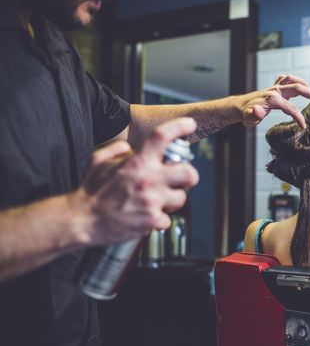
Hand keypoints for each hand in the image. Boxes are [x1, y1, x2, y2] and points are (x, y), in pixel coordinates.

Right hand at [76, 118, 199, 245]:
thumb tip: (130, 148)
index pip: (162, 137)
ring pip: (181, 198)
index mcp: (137, 162)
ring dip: (172, 200)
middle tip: (180, 180)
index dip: (180, 127)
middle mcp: (148, 179)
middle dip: (189, 176)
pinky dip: (158, 220)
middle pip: (190, 173)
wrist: (82, 220)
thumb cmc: (90, 191)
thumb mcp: (98, 161)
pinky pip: (167, 219)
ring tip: (155, 201)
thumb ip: (117, 149)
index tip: (189, 125)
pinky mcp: (152, 220)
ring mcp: (152, 201)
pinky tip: (145, 217)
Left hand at [239, 74, 309, 127]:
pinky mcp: (273, 87)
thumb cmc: (245, 114)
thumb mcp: (248, 118)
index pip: (290, 107)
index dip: (299, 117)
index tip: (304, 126)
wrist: (239, 107)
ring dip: (304, 84)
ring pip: (292, 80)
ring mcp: (274, 87)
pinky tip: (299, 87)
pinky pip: (286, 79)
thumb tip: (257, 110)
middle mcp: (274, 91)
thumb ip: (254, 115)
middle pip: (297, 88)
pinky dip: (294, 81)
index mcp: (272, 99)